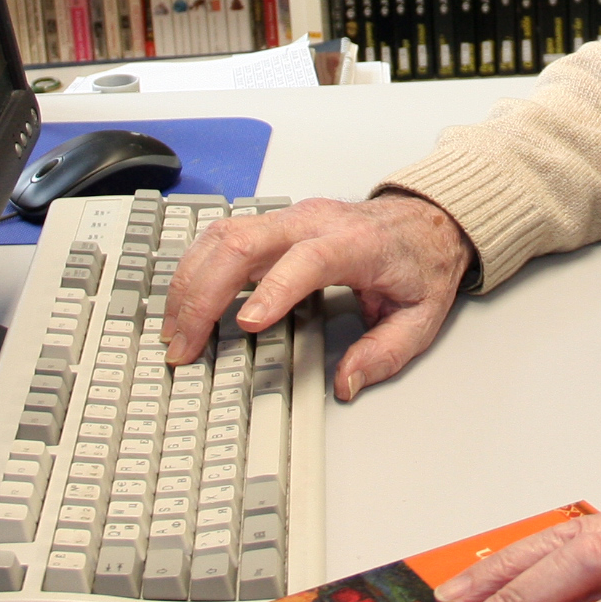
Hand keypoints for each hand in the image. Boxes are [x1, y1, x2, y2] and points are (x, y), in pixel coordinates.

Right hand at [161, 193, 471, 400]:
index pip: (306, 259)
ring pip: (223, 235)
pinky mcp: (274, 224)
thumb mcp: (421, 317)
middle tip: (185, 344)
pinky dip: (196, 268)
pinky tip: (184, 301)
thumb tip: (347, 382)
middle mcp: (315, 222)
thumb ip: (385, 353)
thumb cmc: (419, 262)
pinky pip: (222, 235)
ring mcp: (290, 219)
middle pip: (245, 242)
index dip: (273, 289)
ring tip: (174, 331)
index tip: (246, 323)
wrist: (426, 219)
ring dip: (190, 282)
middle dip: (205, 294)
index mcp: (355, 243)